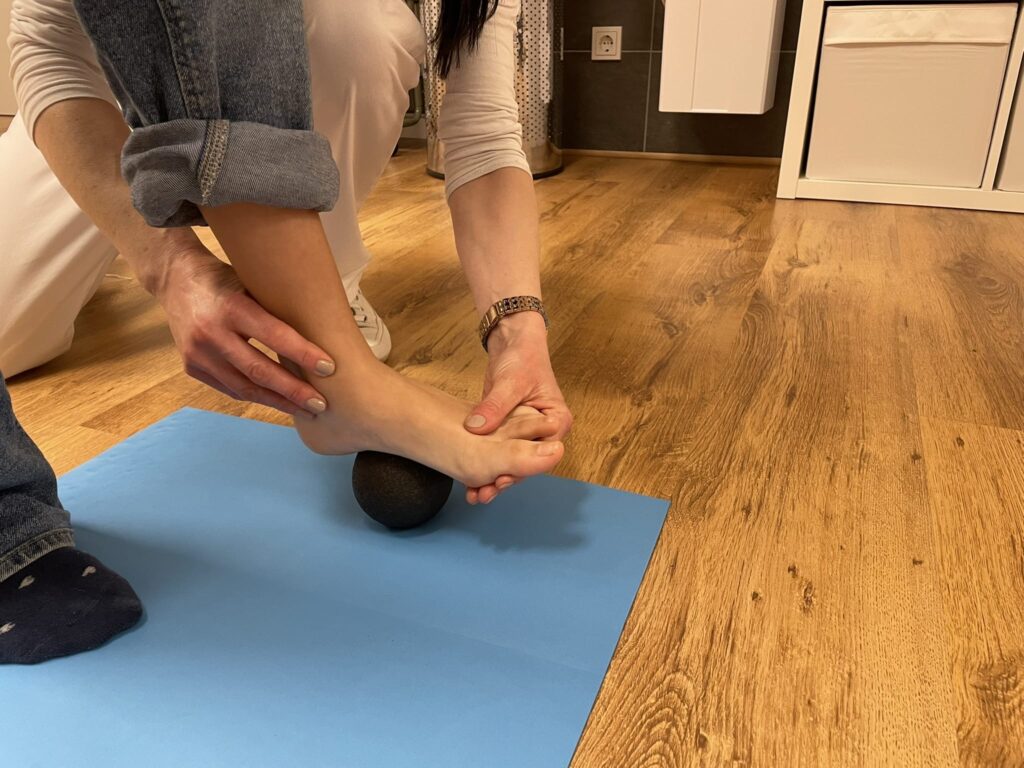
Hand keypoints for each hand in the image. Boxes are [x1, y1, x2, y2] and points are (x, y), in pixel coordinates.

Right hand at [154, 246, 336, 415]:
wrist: (175, 278)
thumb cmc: (225, 279)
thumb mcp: (252, 284)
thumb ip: (275, 310)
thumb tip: (321, 333)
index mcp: (231, 307)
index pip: (274, 335)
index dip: (303, 354)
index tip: (329, 368)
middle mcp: (211, 333)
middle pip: (259, 371)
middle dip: (293, 391)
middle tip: (321, 404)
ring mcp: (198, 354)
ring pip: (244, 388)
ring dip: (278, 402)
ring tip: (305, 410)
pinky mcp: (191, 367)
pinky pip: (230, 388)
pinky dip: (256, 396)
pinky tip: (278, 401)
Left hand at [463, 312, 571, 503]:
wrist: (512, 341)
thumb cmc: (522, 357)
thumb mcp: (510, 382)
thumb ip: (495, 406)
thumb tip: (476, 428)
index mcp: (556, 421)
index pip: (543, 454)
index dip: (522, 469)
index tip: (501, 479)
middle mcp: (543, 432)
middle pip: (526, 463)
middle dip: (505, 478)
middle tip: (483, 493)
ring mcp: (524, 432)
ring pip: (510, 460)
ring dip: (493, 476)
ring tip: (474, 494)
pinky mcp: (506, 430)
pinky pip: (497, 451)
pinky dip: (485, 464)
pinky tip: (469, 479)